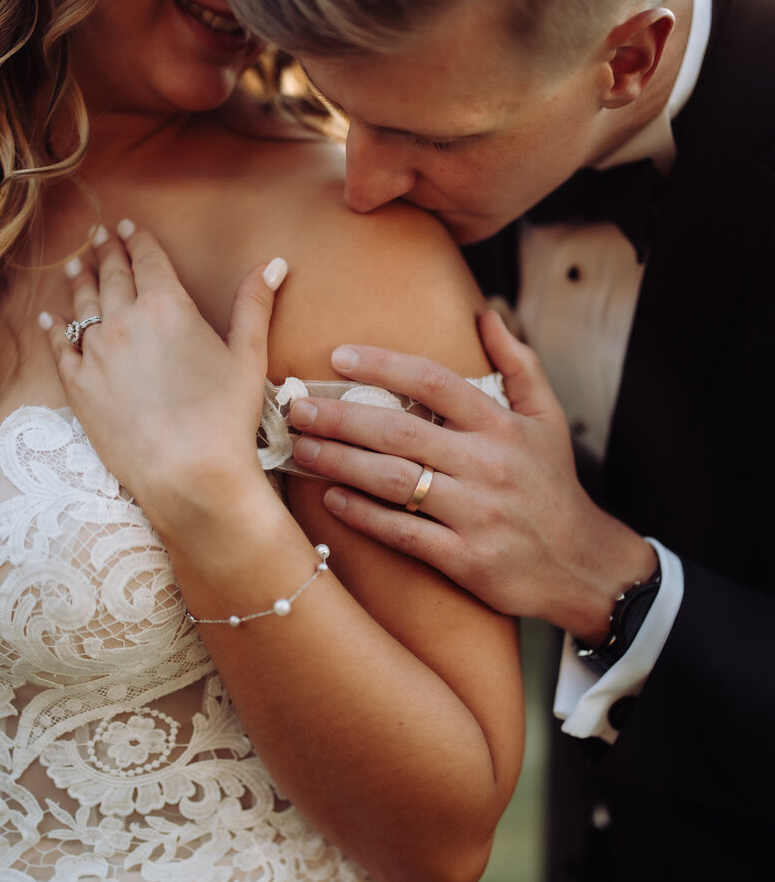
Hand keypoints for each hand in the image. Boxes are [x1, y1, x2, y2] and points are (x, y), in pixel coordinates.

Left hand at [41, 222, 287, 539]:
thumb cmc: (225, 417)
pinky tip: (51, 318)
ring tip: (79, 265)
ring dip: (81, 279)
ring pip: (82, 304)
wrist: (187, 472)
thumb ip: (254, 304)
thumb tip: (273, 263)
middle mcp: (124, 320)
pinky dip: (55, 327)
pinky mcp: (77, 385)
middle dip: (108, 252)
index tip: (130, 227)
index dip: (139, 239)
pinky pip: (59, 346)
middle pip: (112, 275)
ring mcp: (95, 352)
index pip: (148, 259)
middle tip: (103, 238)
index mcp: (167, 306)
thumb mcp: (248, 356)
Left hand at [288, 309, 656, 638]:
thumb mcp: (548, 419)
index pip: (433, 381)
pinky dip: (363, 515)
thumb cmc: (555, 488)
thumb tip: (487, 314)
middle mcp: (487, 464)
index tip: (337, 357)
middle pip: (399, 430)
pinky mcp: (466, 558)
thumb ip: (519, 364)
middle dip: (340, 415)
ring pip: (393, 480)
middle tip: (296, 406)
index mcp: (502, 425)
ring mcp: (475, 513)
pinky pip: (402, 532)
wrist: (584, 567)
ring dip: (339, 462)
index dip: (381, 364)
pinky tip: (331, 500)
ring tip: (302, 448)